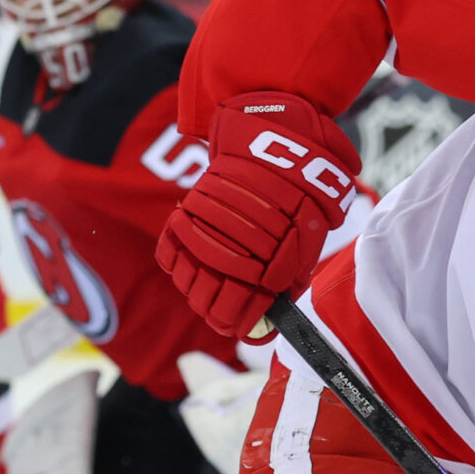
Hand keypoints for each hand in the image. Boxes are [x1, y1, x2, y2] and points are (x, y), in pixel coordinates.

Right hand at [155, 90, 359, 338]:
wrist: (274, 147)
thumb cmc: (297, 197)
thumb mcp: (306, 243)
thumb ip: (289, 279)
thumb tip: (275, 311)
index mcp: (263, 270)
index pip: (238, 316)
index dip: (239, 326)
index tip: (242, 326)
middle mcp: (227, 256)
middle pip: (208, 306)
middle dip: (217, 313)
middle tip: (224, 313)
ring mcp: (202, 237)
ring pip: (186, 284)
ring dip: (196, 292)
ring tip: (208, 291)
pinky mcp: (185, 217)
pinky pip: (168, 253)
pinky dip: (176, 265)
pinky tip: (189, 268)